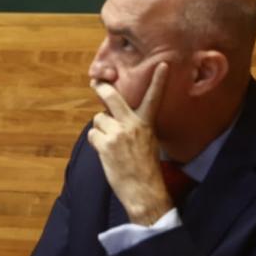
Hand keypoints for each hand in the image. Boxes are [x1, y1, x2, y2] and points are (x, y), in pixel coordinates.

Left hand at [87, 63, 171, 224]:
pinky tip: (106, 153)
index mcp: (146, 124)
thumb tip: (113, 117)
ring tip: (111, 145)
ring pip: (98, 120)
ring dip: (101, 130)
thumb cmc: (145, 169)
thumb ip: (134, 127)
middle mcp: (132, 124)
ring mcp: (118, 133)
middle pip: (112, 98)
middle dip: (102, 88)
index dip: (158, 81)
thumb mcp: (148, 142)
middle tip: (96, 82)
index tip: (162, 65)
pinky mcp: (106, 144)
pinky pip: (92, 134)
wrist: (144, 191)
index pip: (154, 98)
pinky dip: (96, 142)